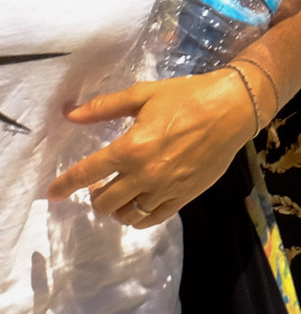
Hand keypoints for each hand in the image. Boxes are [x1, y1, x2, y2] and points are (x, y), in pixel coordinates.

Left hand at [48, 71, 259, 227]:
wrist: (235, 107)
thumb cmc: (188, 96)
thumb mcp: (145, 94)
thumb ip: (105, 107)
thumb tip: (71, 115)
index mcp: (131, 147)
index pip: (86, 174)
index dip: (64, 186)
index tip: (52, 194)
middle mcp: (145, 173)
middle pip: (104, 202)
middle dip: (95, 196)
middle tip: (100, 185)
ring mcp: (165, 188)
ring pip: (126, 215)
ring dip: (117, 208)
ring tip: (121, 195)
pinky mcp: (184, 196)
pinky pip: (152, 219)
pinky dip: (139, 217)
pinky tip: (139, 205)